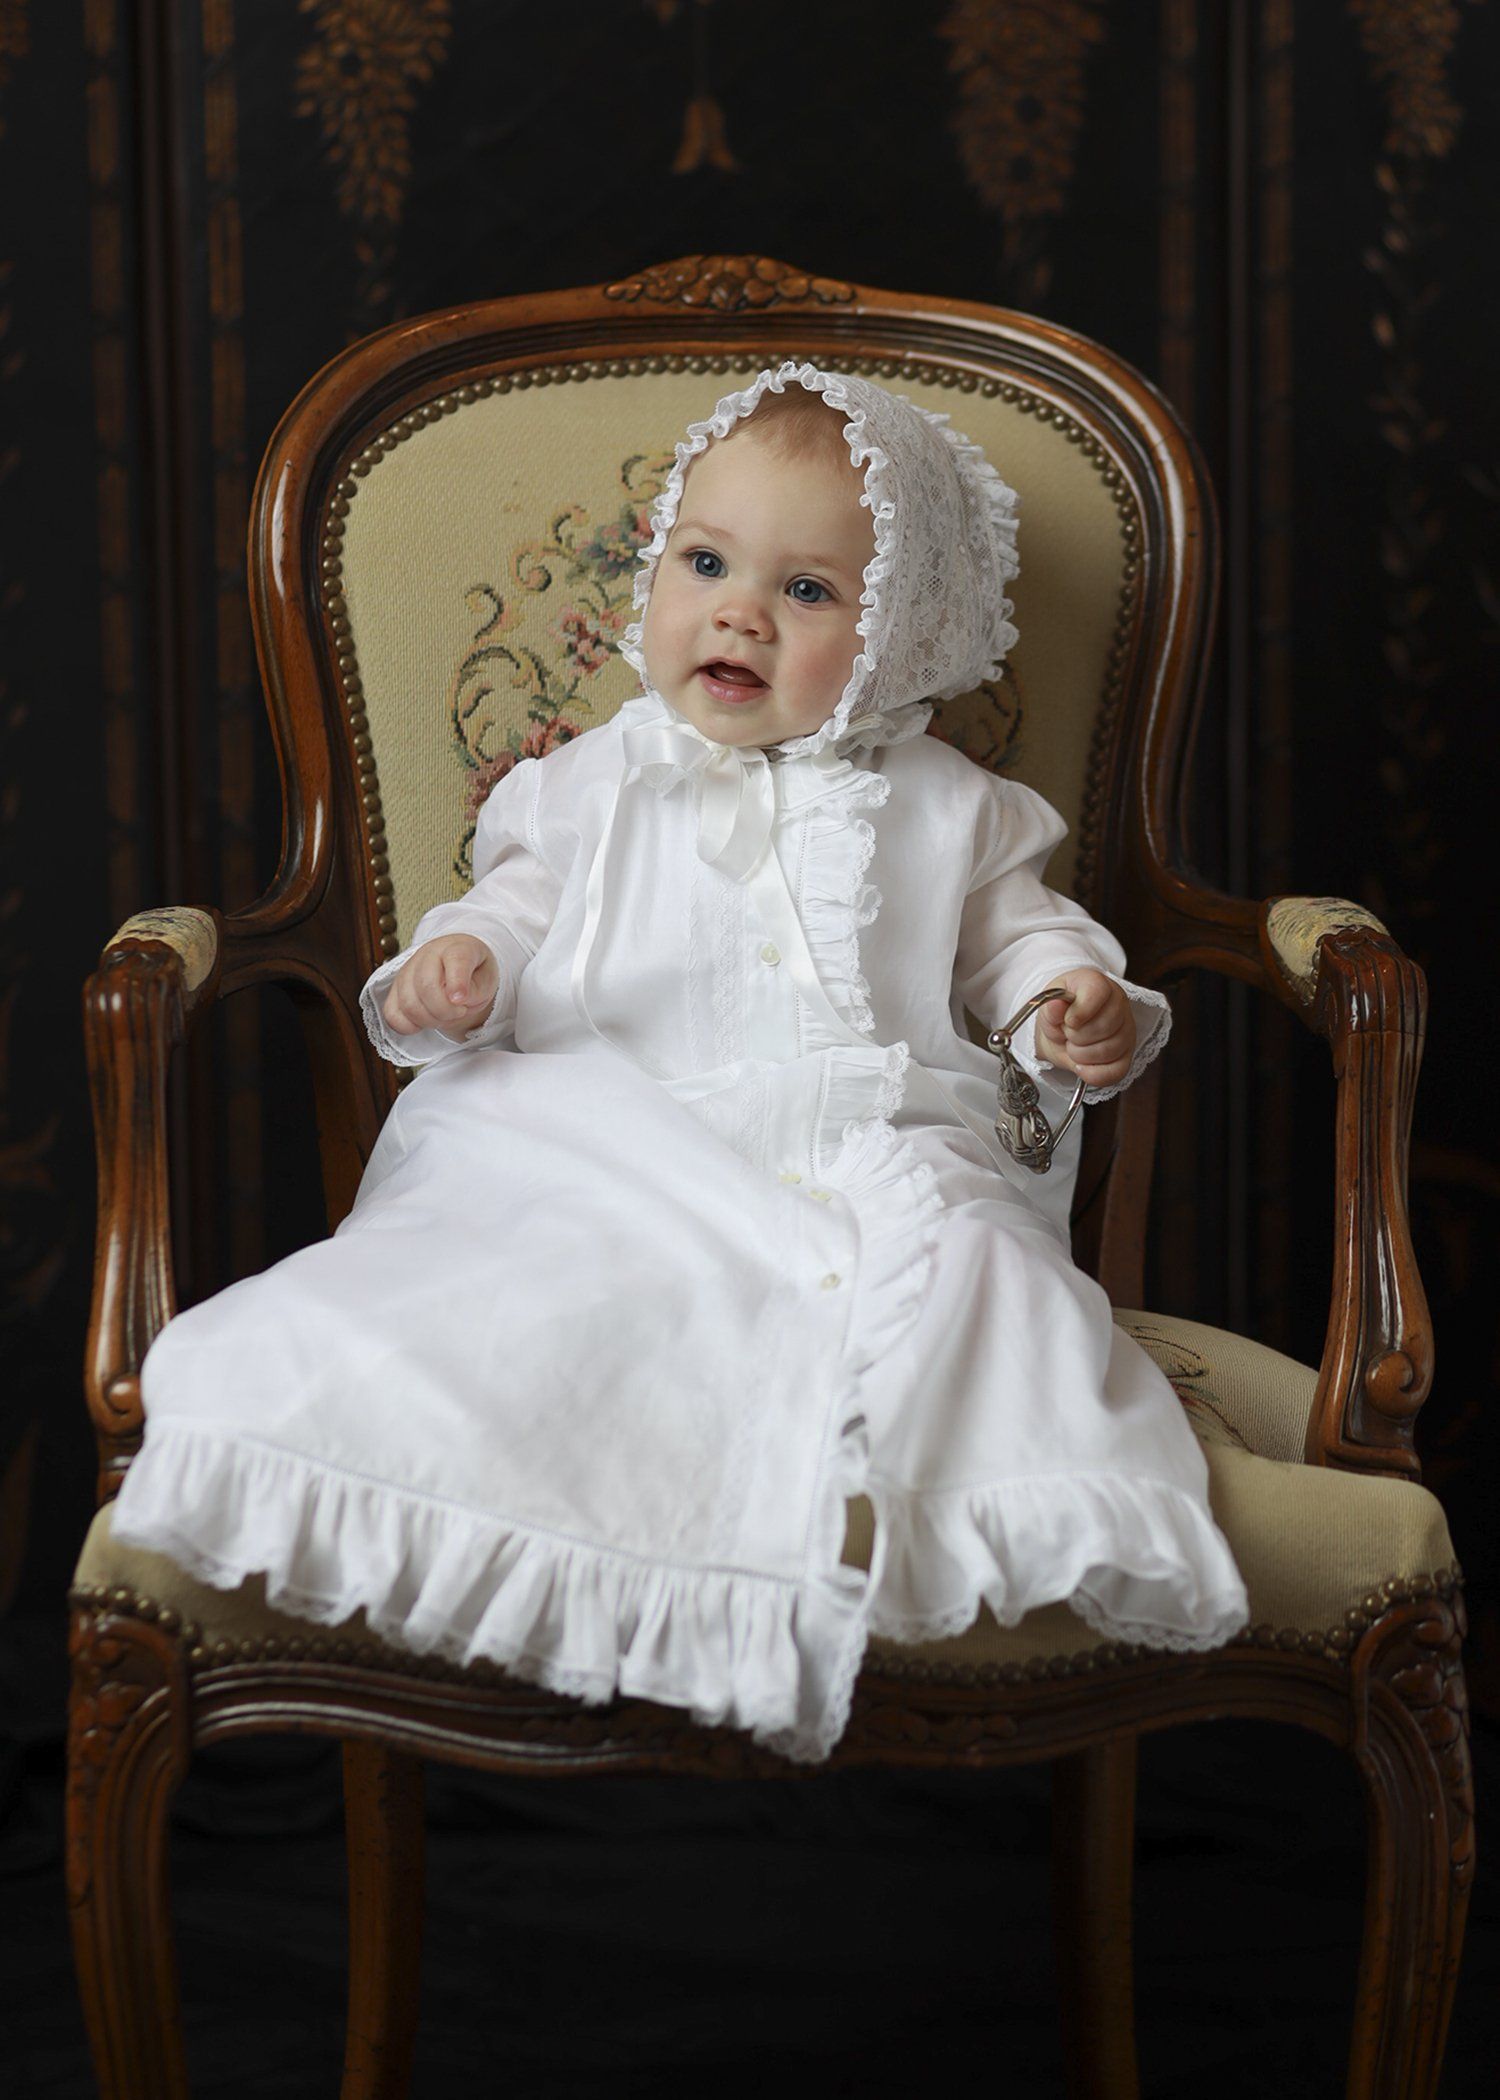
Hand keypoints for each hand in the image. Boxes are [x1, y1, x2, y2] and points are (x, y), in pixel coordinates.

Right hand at [382, 934, 499, 1040]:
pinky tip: (424, 1022)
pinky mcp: (394, 990)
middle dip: (445, 1011)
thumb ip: (475, 991)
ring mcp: (406, 971)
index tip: (461, 1001)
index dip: (457, 982)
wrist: (458, 965)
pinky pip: (392, 1014)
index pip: (455, 959)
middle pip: (426, 986)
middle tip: (459, 1012)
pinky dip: (409, 1026)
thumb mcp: (487, 979)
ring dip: (430, 1020)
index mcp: (456, 947)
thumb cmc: (473, 972)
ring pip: (408, 1004)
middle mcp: (427, 955)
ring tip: (445, 1016)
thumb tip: (455, 1001)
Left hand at [1033, 969, 1135, 1088]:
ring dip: (1081, 1055)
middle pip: (1103, 1027)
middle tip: (1067, 1033)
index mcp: (1099, 984)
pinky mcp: (1127, 1056)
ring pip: (1108, 1051)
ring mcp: (1127, 1031)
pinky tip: (1081, 1064)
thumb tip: (1055, 1005)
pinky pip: (1115, 1072)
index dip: (1079, 1011)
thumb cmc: (1059, 1013)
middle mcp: (1119, 1004)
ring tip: (1073, 1045)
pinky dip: (1092, 1073)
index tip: (1067, 1020)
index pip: (1098, 994)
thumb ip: (1051, 1006)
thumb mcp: (1049, 1004)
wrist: (1061, 1030)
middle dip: (1076, 1036)